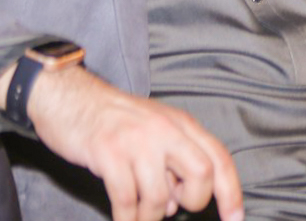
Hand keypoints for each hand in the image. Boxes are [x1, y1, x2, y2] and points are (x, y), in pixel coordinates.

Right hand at [0, 65, 243, 220]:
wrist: (70, 97)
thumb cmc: (114, 122)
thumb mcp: (153, 134)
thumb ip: (170, 166)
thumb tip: (174, 207)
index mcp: (182, 124)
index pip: (219, 158)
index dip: (231, 192)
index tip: (235, 219)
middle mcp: (166, 129)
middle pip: (202, 173)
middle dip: (193, 201)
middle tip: (171, 207)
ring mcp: (137, 140)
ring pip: (160, 196)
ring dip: (149, 217)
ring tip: (137, 214)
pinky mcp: (108, 153)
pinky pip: (126, 201)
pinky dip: (126, 219)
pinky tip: (123, 219)